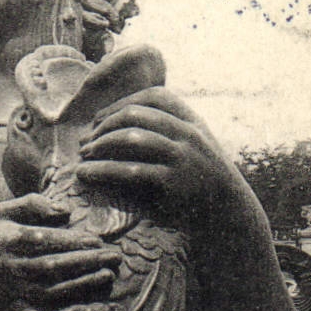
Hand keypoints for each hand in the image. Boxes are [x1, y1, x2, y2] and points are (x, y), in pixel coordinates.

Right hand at [0, 194, 119, 310]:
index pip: (42, 239)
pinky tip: (91, 310)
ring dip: (82, 285)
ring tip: (107, 275)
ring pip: (52, 291)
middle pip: (51, 265)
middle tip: (113, 256)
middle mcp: (11, 267)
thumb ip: (30, 203)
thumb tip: (65, 210)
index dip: (70, 240)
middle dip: (85, 261)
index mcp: (8, 241)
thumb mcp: (0, 213)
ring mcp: (15, 292)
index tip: (96, 240)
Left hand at [75, 87, 253, 231]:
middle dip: (104, 126)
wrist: (227, 214)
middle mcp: (189, 134)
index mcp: (192, 122)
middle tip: (85, 142)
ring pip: (131, 138)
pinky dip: (102, 170)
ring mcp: (182, 157)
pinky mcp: (173, 182)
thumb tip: (116, 127)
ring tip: (83, 157)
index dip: (121, 104)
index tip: (99, 120)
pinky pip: (130, 171)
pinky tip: (86, 174)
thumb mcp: (194, 148)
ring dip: (100, 145)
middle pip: (136, 114)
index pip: (154, 96)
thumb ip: (168, 133)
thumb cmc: (200, 181)